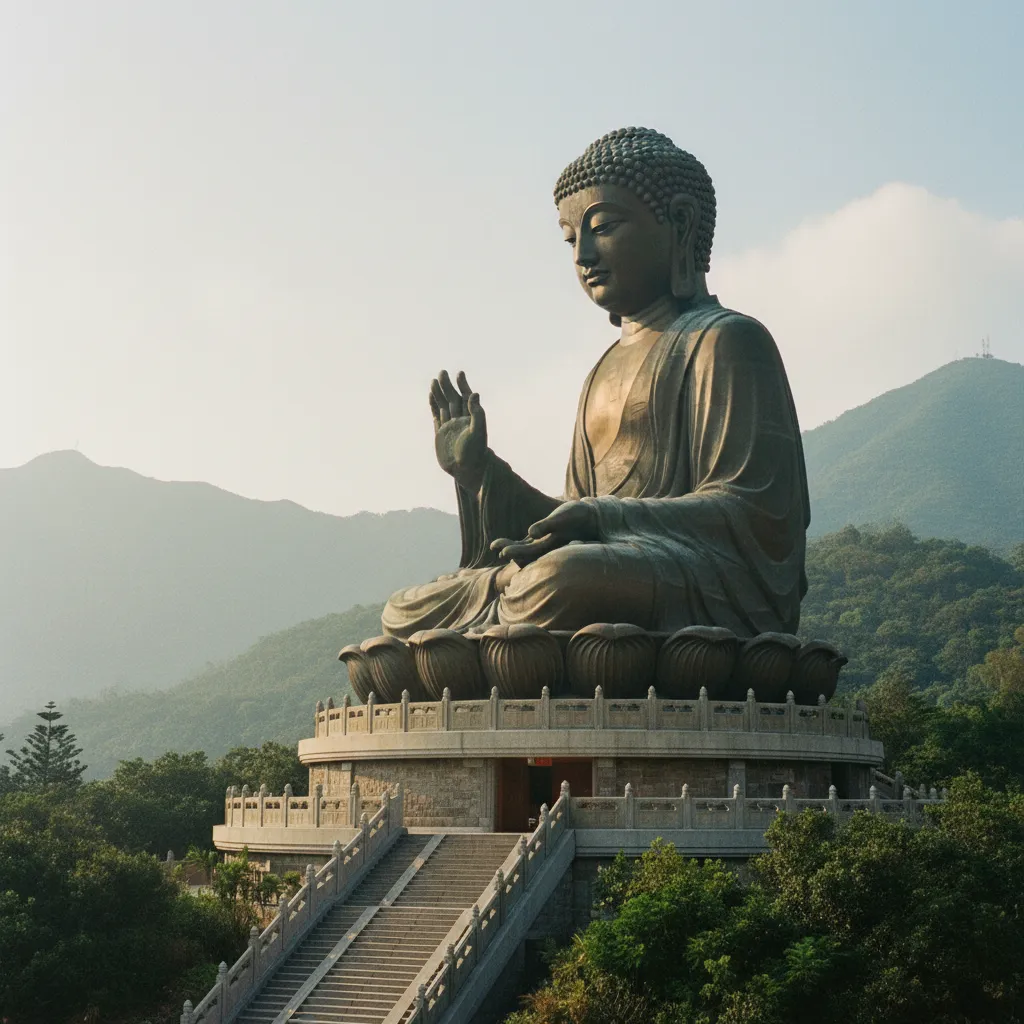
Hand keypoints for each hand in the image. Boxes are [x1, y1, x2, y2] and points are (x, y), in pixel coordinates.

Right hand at [430, 370, 487, 490]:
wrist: (465, 470)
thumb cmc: (475, 453)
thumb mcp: (478, 432)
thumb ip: (477, 413)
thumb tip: (474, 393)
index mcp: (471, 417)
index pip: (466, 397)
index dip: (463, 385)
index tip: (460, 373)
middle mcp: (460, 420)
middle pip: (453, 398)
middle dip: (448, 385)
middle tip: (442, 372)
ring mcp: (450, 425)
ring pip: (443, 405)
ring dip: (439, 393)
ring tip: (434, 380)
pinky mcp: (441, 432)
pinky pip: (436, 415)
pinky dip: (433, 405)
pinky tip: (431, 396)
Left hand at [490, 500, 599, 565]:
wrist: (590, 517)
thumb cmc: (577, 515)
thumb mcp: (562, 517)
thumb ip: (547, 525)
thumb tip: (530, 532)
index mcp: (551, 547)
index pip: (529, 554)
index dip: (515, 552)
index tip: (502, 550)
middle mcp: (547, 550)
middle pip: (524, 556)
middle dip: (509, 551)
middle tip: (494, 546)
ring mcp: (545, 546)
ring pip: (524, 552)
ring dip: (510, 549)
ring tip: (495, 545)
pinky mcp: (543, 540)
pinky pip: (526, 547)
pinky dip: (515, 546)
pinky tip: (503, 543)